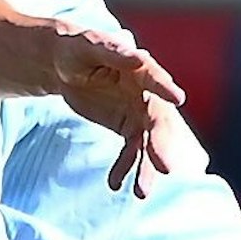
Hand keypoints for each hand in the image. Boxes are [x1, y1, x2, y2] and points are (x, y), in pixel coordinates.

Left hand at [51, 25, 187, 197]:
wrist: (62, 65)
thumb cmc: (75, 48)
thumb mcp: (87, 45)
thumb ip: (112, 51)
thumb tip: (137, 56)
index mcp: (139, 68)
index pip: (154, 78)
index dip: (165, 87)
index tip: (178, 98)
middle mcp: (145, 92)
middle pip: (157, 120)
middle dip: (161, 144)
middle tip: (165, 168)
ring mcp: (137, 112)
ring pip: (147, 142)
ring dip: (145, 167)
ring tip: (141, 193)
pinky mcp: (126, 126)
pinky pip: (130, 150)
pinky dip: (125, 167)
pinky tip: (114, 184)